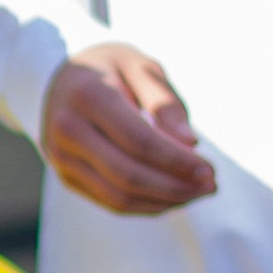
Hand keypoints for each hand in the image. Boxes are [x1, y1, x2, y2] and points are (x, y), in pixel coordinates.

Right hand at [41, 41, 218, 215]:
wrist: (61, 78)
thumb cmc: (112, 68)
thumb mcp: (141, 67)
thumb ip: (165, 102)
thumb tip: (191, 144)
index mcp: (87, 95)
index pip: (138, 140)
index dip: (177, 161)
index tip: (211, 169)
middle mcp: (67, 129)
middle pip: (128, 174)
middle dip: (176, 186)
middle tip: (211, 185)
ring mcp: (61, 157)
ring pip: (119, 196)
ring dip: (165, 201)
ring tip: (198, 192)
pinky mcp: (66, 177)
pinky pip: (111, 202)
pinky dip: (147, 205)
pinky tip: (174, 196)